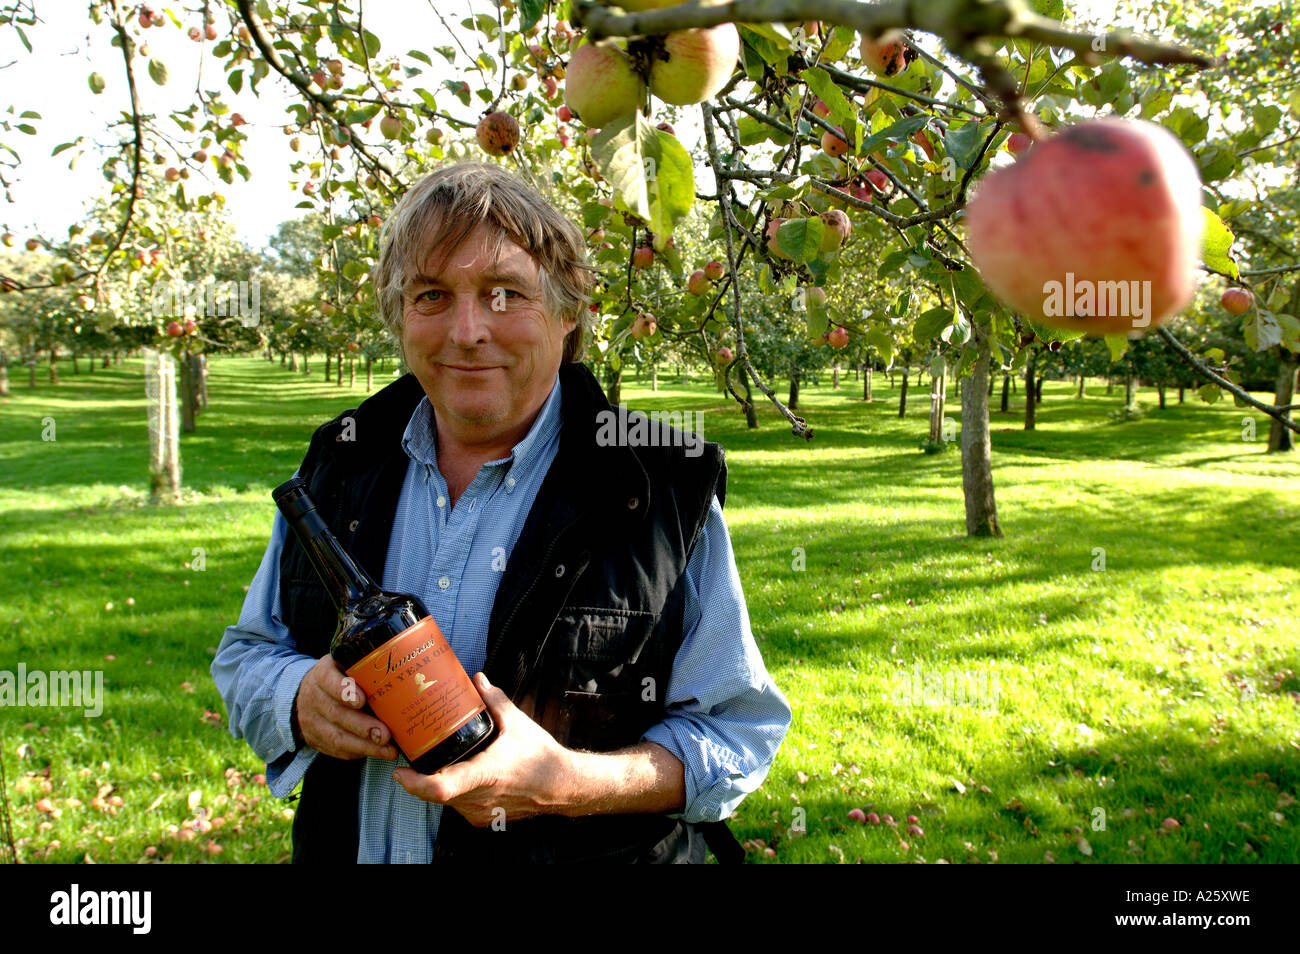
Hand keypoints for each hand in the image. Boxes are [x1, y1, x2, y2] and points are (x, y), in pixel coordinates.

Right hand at [294, 654, 398, 760]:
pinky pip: (336, 750)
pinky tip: (378, 753)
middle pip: (336, 714)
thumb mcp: (347, 666)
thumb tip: (408, 674)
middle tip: (385, 735)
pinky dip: (359, 752)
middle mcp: (314, 697)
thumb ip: (368, 669)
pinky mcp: (315, 739)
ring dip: (364, 746)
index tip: (361, 700)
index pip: (328, 679)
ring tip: (387, 750)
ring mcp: (312, 721)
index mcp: (323, 674)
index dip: (344, 691)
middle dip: (362, 726)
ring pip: (336, 737)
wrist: (309, 694)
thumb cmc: (340, 677)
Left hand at [393, 673, 574, 825]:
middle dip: (420, 777)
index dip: (414, 782)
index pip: (440, 787)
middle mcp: (480, 798)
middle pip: (435, 794)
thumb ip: (494, 700)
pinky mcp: (483, 819)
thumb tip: (477, 679)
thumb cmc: (541, 757)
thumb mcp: (517, 723)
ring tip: (436, 764)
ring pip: (445, 802)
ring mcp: (480, 812)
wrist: (561, 786)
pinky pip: (457, 807)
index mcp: (485, 774)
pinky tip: (460, 776)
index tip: (400, 770)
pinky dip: (454, 793)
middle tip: (412, 758)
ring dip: (437, 784)